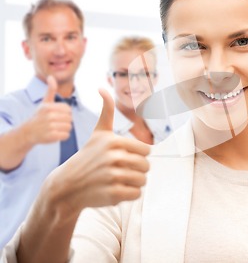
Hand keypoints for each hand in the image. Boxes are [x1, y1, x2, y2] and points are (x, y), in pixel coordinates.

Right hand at [27, 76, 72, 143]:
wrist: (28, 132)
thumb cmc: (39, 116)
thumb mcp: (45, 102)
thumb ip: (51, 90)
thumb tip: (51, 76)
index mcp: (49, 107)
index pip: (68, 110)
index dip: (65, 113)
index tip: (56, 115)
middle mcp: (49, 116)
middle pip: (70, 119)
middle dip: (65, 121)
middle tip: (55, 123)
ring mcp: (50, 127)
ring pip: (69, 127)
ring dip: (64, 129)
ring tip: (55, 128)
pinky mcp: (51, 136)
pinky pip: (66, 135)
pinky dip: (62, 136)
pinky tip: (55, 134)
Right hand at [46, 89, 150, 217]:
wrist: (67, 186)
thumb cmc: (87, 157)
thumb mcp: (98, 133)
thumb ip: (106, 112)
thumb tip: (102, 88)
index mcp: (114, 141)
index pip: (146, 150)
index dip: (137, 155)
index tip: (124, 158)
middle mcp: (113, 157)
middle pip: (146, 166)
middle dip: (137, 170)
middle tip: (121, 171)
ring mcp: (112, 176)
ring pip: (143, 180)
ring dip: (134, 183)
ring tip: (118, 180)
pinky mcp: (112, 194)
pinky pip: (136, 194)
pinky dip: (129, 194)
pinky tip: (115, 190)